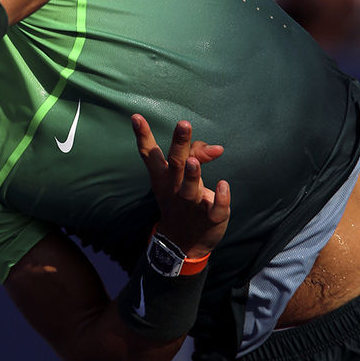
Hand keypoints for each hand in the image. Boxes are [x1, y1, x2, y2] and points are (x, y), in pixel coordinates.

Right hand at [132, 115, 229, 258]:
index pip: (150, 154)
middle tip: (183, 124)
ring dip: (192, 174)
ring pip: (191, 187)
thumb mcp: (181, 177)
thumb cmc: (181, 200)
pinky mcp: (210, 218)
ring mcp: (191, 203)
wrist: (183, 243)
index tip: (136, 117)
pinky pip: (216, 208)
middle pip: (175, 163)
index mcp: (164, 177)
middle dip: (179, 144)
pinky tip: (223, 186)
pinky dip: (220, 198)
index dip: (143, 135)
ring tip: (193, 161)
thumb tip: (217, 148)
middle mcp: (175, 188)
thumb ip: (197, 155)